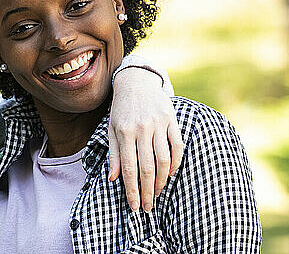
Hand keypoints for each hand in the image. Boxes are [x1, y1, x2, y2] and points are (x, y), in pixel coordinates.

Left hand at [109, 67, 182, 211]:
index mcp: (124, 132)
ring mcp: (158, 124)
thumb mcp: (111, 129)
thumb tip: (113, 179)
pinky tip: (170, 174)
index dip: (132, 190)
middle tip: (148, 207)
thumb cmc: (121, 109)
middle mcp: (142, 128)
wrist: (136, 82)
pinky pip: (177, 146)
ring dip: (162, 181)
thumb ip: (114, 154)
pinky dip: (175, 163)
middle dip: (148, 191)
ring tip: (158, 193)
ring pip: (164, 160)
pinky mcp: (171, 119)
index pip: (129, 168)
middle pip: (147, 168)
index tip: (135, 206)